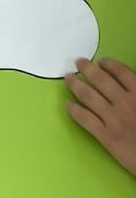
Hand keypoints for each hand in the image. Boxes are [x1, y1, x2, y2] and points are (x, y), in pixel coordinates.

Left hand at [66, 58, 135, 174]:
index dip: (109, 64)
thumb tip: (132, 81)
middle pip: (100, 80)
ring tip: (68, 78)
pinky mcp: (106, 137)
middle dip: (87, 69)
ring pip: (88, 96)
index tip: (101, 61)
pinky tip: (68, 105)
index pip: (121, 71)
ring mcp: (113, 119)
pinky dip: (74, 110)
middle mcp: (125, 102)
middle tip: (78, 62)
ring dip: (75, 85)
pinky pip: (85, 119)